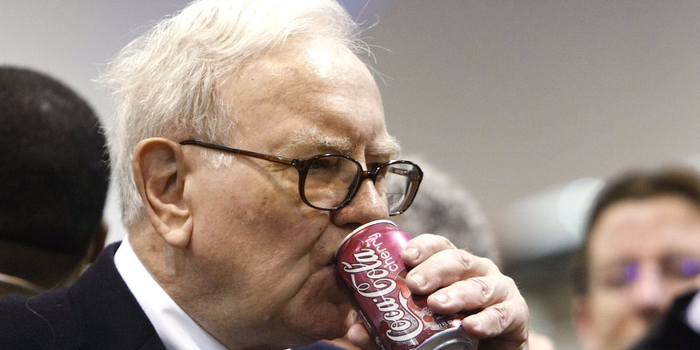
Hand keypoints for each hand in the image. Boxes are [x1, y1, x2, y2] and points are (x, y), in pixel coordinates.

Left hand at [346, 234, 529, 349]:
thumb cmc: (449, 337)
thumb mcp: (414, 333)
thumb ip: (385, 333)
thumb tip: (354, 330)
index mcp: (451, 268)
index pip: (437, 246)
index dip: (422, 247)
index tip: (405, 257)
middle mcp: (476, 271)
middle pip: (458, 259)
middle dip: (435, 269)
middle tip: (415, 284)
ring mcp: (499, 289)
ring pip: (481, 284)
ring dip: (458, 293)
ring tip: (438, 304)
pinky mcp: (517, 314)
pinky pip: (505, 314)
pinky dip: (488, 319)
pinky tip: (471, 326)